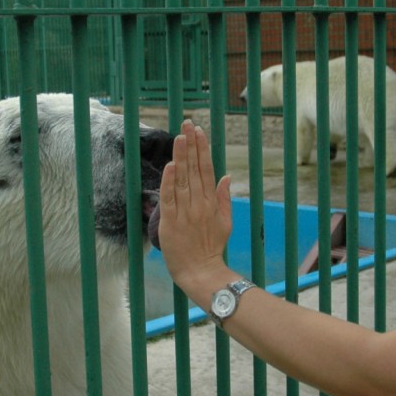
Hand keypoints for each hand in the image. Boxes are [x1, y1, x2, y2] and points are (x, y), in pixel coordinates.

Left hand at [158, 121, 235, 298]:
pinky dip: (170, 182)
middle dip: (191, 145)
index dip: (202, 149)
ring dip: (181, 156)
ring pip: (183, 179)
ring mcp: (185, 212)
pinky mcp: (171, 222)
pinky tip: (170, 166)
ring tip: (179, 136)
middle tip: (187, 123)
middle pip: (194, 169)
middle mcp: (199, 203)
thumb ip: (224, 198)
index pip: (206, 169)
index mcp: (211, 202)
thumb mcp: (225, 222)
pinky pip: (170, 198)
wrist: (201, 271)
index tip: (199, 131)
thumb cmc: (211, 248)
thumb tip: (226, 176)